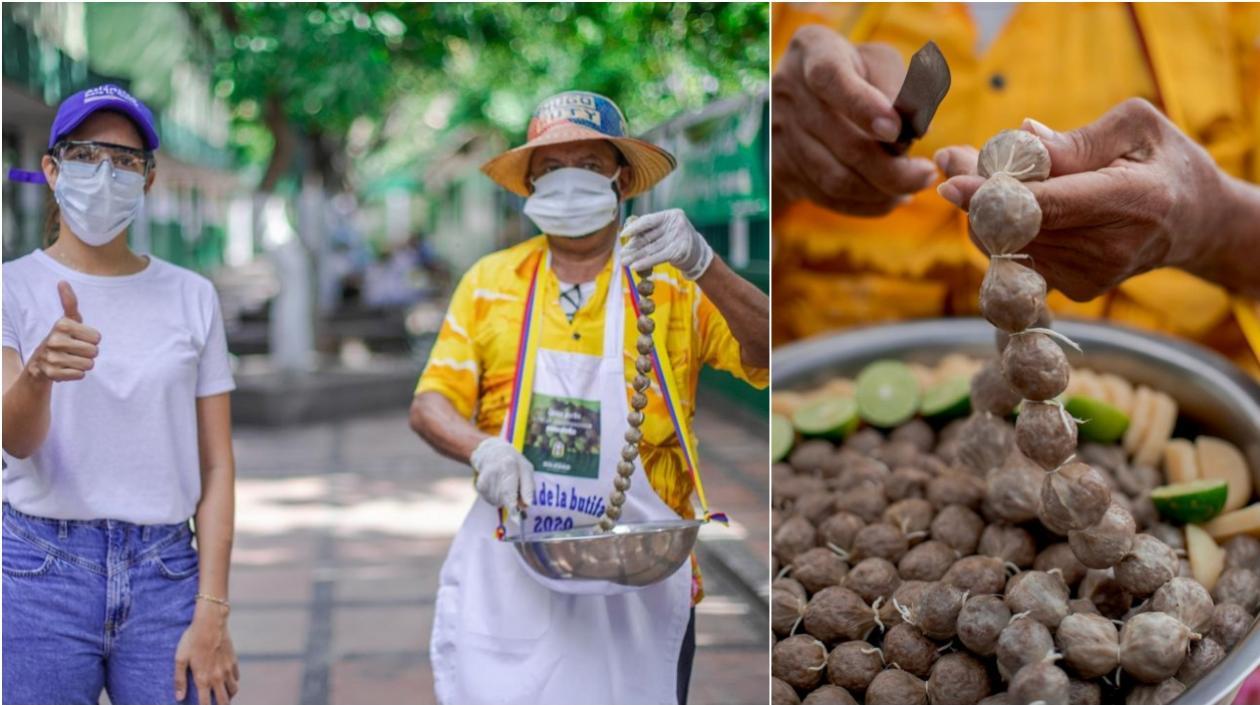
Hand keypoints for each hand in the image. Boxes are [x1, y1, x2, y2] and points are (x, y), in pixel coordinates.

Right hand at [25, 282, 99, 382]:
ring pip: (89, 365)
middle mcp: (55, 340)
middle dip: (89, 353)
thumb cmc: (61, 338)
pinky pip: (80, 375)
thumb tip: (62, 281)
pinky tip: (65, 369)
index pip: (98, 337)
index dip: (92, 340)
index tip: (79, 338)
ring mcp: (52, 358)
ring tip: (70, 360)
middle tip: (75, 351)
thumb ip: (69, 302)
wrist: (40, 363)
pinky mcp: (52, 373)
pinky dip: (76, 374)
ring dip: (83, 364)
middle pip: (95, 351)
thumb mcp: (68, 320)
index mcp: (62, 324)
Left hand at [175, 603, 238, 702]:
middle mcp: (217, 677)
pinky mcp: (233, 660)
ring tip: (223, 697)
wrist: (210, 623)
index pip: (205, 703)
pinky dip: (233, 682)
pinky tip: (228, 681)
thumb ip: (179, 680)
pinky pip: (236, 677)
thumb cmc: (192, 640)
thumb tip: (179, 697)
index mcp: (203, 678)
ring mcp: (227, 669)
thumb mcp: (180, 659)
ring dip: (228, 696)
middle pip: (224, 700)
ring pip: (233, 690)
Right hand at [470, 436, 534, 509]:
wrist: (490, 453)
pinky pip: (492, 501)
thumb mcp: (526, 468)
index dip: (513, 504)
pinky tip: (498, 485)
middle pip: (505, 498)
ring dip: (505, 498)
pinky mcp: (480, 487)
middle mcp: (494, 472)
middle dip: (513, 501)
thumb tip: (527, 505)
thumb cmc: (513, 462)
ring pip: (499, 501)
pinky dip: (498, 497)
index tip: (516, 517)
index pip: (510, 489)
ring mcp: (485, 479)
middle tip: (516, 493)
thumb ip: (528, 487)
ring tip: (506, 484)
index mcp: (508, 465)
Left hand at [620, 209, 713, 279]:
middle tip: (622, 252)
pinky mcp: (679, 251)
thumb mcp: (666, 229)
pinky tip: (635, 266)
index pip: (648, 220)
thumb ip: (650, 229)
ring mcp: (679, 238)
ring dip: (636, 256)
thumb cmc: (676, 239)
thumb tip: (627, 233)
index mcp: (672, 215)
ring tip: (624, 261)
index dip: (634, 227)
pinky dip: (645, 262)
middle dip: (634, 245)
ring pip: (652, 248)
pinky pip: (658, 257)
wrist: (697, 253)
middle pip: (649, 236)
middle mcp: (676, 224)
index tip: (623, 235)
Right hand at [772, 25, 938, 214]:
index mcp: (813, 51)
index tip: (896, 130)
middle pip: (843, 142)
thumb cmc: (853, 73)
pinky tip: (890, 197)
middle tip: (925, 174)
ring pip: (836, 179)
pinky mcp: (781, 169)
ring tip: (913, 187)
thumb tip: (915, 130)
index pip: (831, 79)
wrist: (800, 99)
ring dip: (882, 191)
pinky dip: (865, 204)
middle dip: (892, 167)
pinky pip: (828, 198)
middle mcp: (788, 92)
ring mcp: (780, 134)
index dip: (863, 106)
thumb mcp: (878, 62)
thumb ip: (900, 87)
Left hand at [936, 98, 1230, 300]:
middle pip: (1017, 226)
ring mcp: (1092, 277)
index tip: (950, 182)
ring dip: (988, 209)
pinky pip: (1021, 256)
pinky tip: (1018, 204)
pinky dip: (1007, 228)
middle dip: (979, 192)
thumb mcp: (1136, 128)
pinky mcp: (1077, 289)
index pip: (1046, 205)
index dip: (993, 196)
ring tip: (992, 174)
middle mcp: (1110, 248)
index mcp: (1132, 199)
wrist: (1197, 223)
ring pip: (1010, 243)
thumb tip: (1023, 138)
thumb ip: (1076, 139)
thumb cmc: (1164, 162)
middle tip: (953, 159)